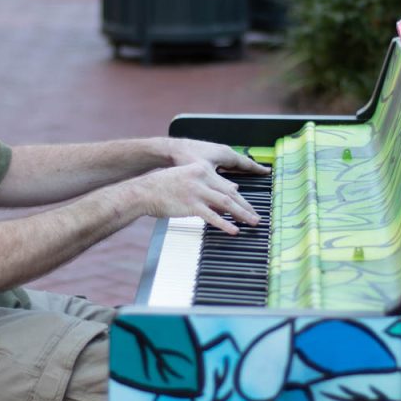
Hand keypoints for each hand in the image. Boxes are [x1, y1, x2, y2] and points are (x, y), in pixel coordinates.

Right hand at [134, 162, 261, 234]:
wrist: (144, 191)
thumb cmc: (163, 187)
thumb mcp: (186, 180)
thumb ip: (205, 185)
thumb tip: (225, 190)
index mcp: (201, 170)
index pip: (225, 185)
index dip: (240, 197)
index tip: (248, 205)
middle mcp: (202, 178)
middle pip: (230, 194)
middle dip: (246, 206)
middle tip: (257, 216)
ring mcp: (197, 191)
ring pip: (226, 204)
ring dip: (242, 214)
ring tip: (252, 222)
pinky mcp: (191, 205)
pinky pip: (212, 216)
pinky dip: (225, 224)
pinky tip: (234, 230)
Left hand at [167, 138, 270, 175]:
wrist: (170, 150)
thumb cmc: (186, 157)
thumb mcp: (205, 172)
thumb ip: (220, 184)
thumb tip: (235, 191)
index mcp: (225, 154)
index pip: (246, 163)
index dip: (257, 169)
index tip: (267, 173)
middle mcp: (223, 153)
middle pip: (242, 166)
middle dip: (251, 174)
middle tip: (261, 181)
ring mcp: (216, 156)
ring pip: (233, 167)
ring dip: (241, 175)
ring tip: (250, 183)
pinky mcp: (209, 159)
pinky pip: (225, 168)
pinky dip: (231, 174)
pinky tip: (230, 183)